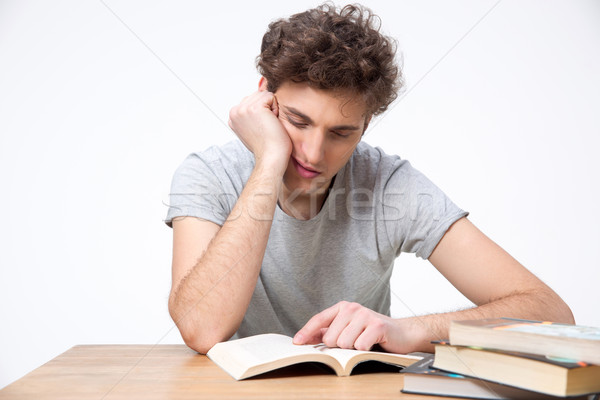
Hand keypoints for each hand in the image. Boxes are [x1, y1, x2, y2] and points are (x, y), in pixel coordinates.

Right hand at [228, 90, 291, 173]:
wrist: (271, 156)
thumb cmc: (266, 146)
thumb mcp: (252, 128)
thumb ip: (250, 115)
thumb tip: (259, 102)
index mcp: (233, 116)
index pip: (252, 100)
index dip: (261, 112)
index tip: (260, 128)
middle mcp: (235, 111)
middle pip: (258, 95)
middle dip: (266, 108)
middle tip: (266, 126)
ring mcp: (243, 109)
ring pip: (265, 95)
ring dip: (271, 108)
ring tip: (268, 124)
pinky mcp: (254, 107)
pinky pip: (271, 97)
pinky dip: (276, 108)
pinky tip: (272, 122)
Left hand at [293, 301, 414, 352]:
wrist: (401, 333)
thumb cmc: (372, 332)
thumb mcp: (348, 329)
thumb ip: (329, 331)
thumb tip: (306, 339)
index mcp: (343, 308)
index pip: (319, 319)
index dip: (306, 332)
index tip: (297, 342)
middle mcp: (352, 308)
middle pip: (330, 338)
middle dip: (339, 346)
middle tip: (353, 342)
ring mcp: (364, 315)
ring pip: (343, 343)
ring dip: (352, 349)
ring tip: (363, 342)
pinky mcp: (377, 325)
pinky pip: (359, 346)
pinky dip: (364, 350)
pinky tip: (372, 343)